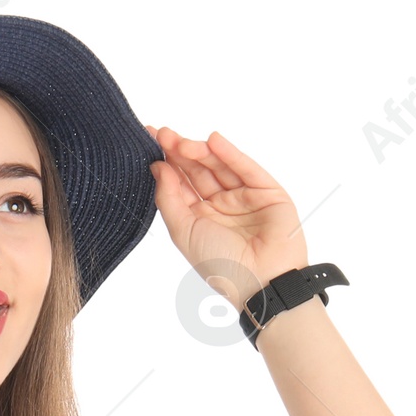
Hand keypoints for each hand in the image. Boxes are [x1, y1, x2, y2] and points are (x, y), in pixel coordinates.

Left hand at [144, 125, 307, 312]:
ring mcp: (244, 197)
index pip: (180, 182)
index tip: (148, 141)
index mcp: (199, 217)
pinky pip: (245, 168)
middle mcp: (220, 205)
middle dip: (179, 152)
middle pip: (197, 170)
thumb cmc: (220, 264)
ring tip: (181, 142)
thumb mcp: (183, 231)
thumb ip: (168, 198)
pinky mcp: (267, 191)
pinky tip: (212, 141)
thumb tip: (157, 167)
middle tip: (162, 134)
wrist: (260, 281)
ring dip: (200, 151)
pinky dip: (229, 154)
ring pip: (219, 166)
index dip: (165, 162)